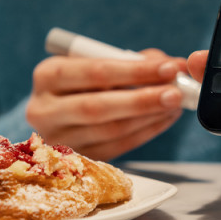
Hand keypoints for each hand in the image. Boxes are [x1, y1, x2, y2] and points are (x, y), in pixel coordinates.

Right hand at [26, 50, 186, 160]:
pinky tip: (164, 118)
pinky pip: (118, 147)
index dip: (135, 71)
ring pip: (111, 131)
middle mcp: (44, 110)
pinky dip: (146, 132)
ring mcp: (58, 139)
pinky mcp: (77, 159)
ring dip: (149, 117)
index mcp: (47, 75)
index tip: (169, 68)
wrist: (58, 111)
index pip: (94, 73)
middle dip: (143, 99)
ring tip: (175, 105)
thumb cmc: (83, 80)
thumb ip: (131, 60)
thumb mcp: (96, 62)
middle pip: (98, 108)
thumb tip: (173, 66)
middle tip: (176, 93)